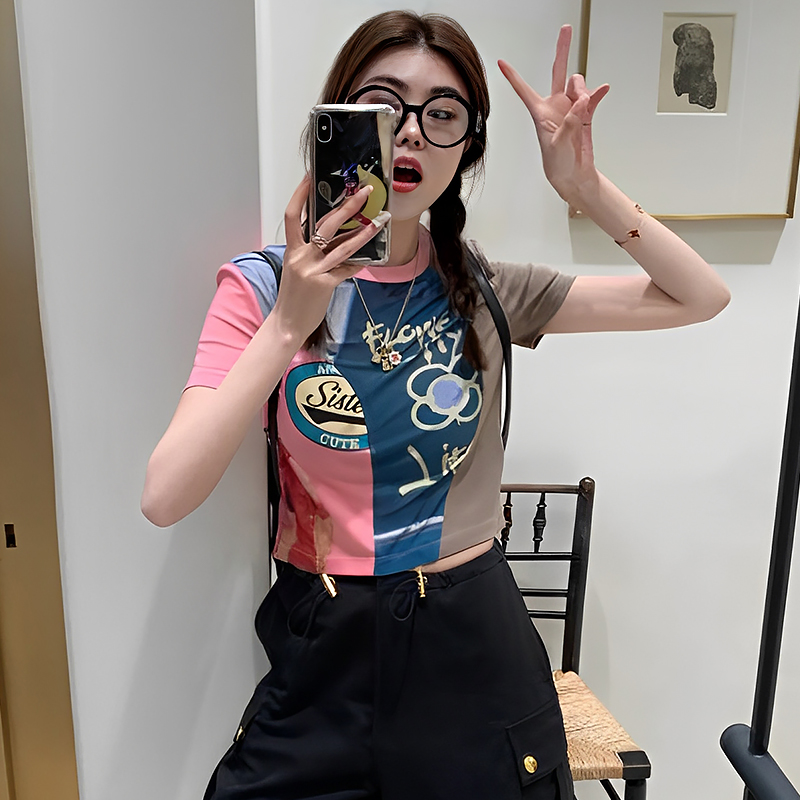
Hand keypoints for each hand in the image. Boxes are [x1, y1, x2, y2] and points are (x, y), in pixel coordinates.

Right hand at [272, 177, 388, 341]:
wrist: (287, 324)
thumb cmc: (293, 297)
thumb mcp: (297, 268)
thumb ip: (311, 251)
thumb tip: (332, 237)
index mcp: (292, 250)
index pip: (293, 215)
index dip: (300, 194)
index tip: (310, 176)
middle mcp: (301, 257)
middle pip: (326, 224)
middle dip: (348, 205)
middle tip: (364, 192)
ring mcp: (313, 270)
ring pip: (343, 245)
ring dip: (364, 231)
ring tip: (380, 220)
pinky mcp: (325, 284)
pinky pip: (347, 269)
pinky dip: (357, 264)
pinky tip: (368, 260)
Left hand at [498, 25, 608, 204]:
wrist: (573, 175)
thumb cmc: (557, 164)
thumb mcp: (556, 145)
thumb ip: (569, 122)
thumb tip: (581, 102)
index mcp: (540, 112)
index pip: (524, 90)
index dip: (513, 76)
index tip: (501, 63)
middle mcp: (555, 105)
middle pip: (558, 71)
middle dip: (562, 49)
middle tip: (566, 30)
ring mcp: (571, 107)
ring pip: (578, 83)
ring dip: (582, 90)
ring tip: (583, 108)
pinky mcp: (585, 114)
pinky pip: (593, 97)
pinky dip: (598, 93)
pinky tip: (603, 90)